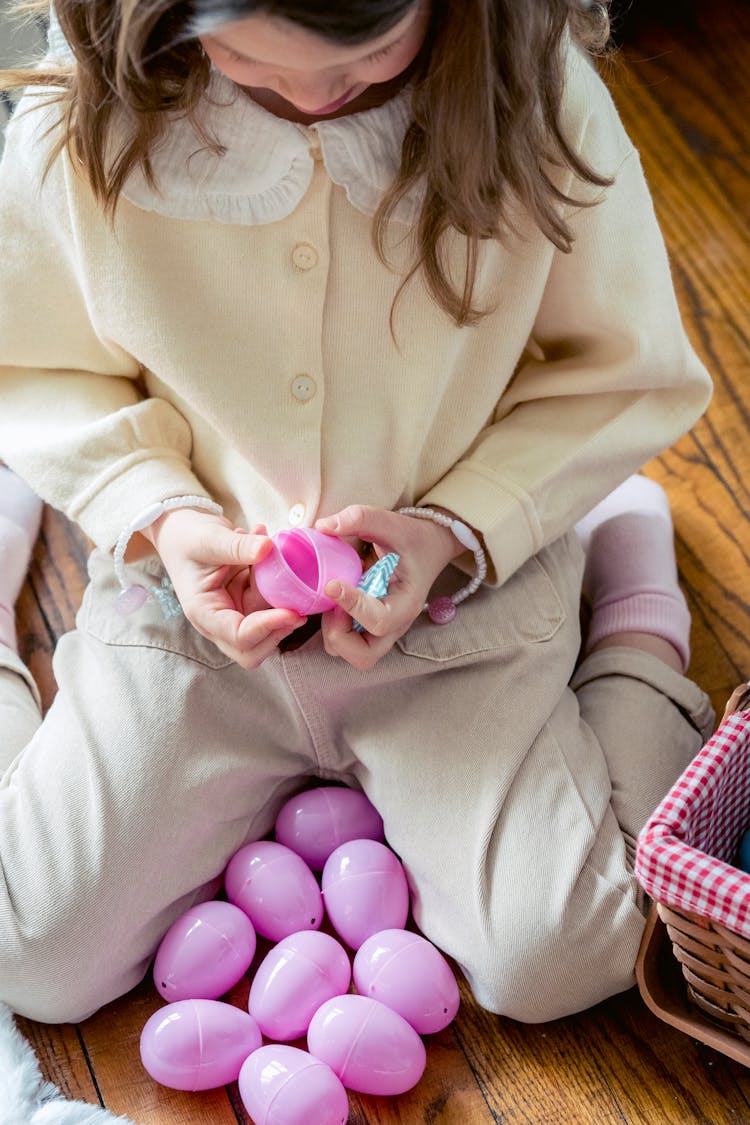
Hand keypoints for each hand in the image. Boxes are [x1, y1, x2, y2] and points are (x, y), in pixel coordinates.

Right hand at [142, 508, 305, 667]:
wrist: (183, 530)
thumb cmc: (188, 537)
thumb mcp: (209, 539)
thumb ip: (236, 546)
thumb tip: (267, 548)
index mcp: (204, 613)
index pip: (238, 636)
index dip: (267, 628)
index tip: (291, 612)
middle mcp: (220, 620)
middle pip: (252, 650)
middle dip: (277, 633)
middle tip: (299, 611)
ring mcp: (236, 612)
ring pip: (268, 628)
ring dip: (281, 604)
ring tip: (276, 562)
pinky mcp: (248, 601)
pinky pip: (272, 603)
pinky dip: (281, 586)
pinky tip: (272, 553)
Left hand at [314, 505, 463, 670]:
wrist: (427, 548)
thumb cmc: (412, 538)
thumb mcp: (392, 522)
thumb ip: (361, 518)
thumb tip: (323, 526)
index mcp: (407, 603)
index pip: (379, 621)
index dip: (352, 607)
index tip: (331, 584)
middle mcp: (396, 625)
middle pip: (363, 656)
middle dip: (339, 634)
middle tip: (334, 602)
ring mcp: (382, 631)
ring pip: (351, 654)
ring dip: (333, 632)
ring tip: (334, 599)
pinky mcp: (368, 628)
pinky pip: (345, 642)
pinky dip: (333, 627)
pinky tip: (333, 599)